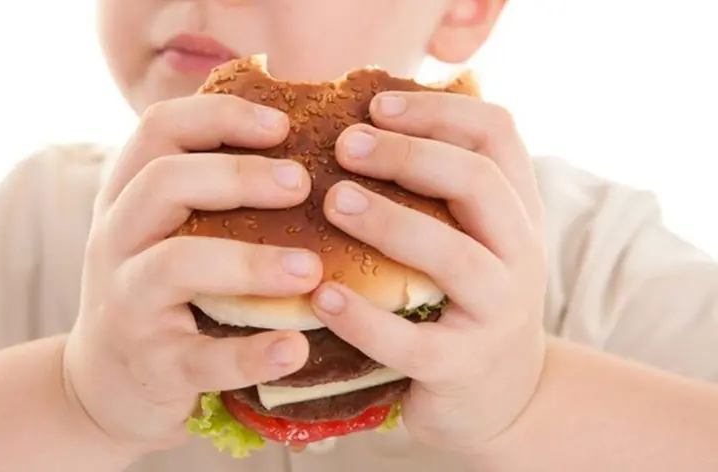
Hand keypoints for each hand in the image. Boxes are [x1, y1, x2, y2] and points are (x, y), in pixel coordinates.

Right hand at [62, 95, 320, 452]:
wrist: (107, 382)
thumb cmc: (159, 288)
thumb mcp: (164, 228)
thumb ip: (207, 187)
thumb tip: (297, 130)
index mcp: (127, 196)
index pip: (159, 129)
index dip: (221, 115)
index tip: (283, 124)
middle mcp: (117, 241)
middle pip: (163, 182)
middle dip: (238, 175)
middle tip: (303, 183)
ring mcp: (129, 303)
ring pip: (176, 265)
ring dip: (250, 262)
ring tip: (311, 270)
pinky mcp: (154, 365)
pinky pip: (202, 358)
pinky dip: (250, 354)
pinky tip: (295, 347)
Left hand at [311, 91, 547, 451]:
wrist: (505, 399)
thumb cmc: (467, 302)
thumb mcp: (475, 238)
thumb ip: (440, 189)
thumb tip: (361, 123)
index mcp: (518, 211)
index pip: (498, 135)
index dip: (439, 110)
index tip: (376, 106)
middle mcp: (520, 255)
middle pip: (478, 182)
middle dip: (408, 155)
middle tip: (345, 145)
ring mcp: (497, 314)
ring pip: (453, 255)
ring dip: (389, 222)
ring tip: (333, 202)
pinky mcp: (462, 369)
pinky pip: (412, 341)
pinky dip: (364, 317)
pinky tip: (322, 297)